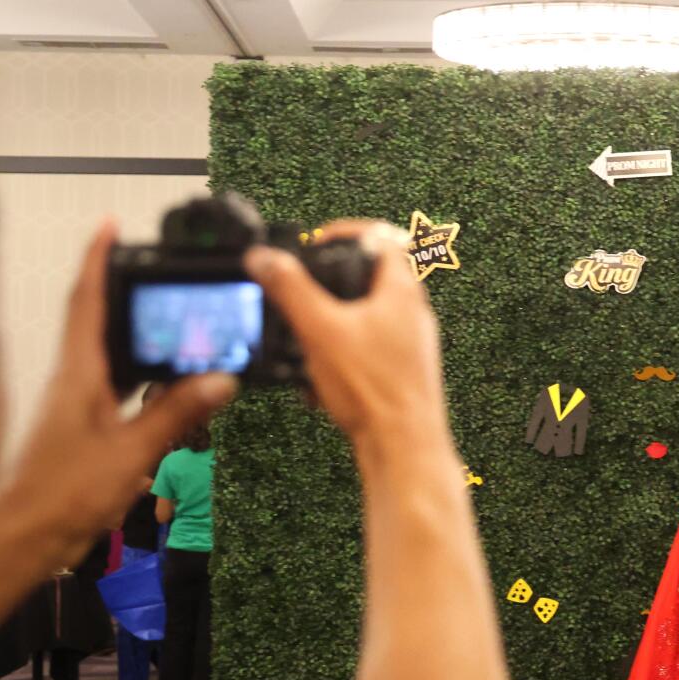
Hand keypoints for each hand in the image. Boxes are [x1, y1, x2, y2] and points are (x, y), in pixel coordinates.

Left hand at [0, 223, 235, 570]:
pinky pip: (118, 389)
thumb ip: (175, 414)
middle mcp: (74, 381)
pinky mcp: (85, 429)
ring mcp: (77, 405)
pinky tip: (168, 388)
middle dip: (126, 292)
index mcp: (79, 375)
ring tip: (178, 325)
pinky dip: (145, 379)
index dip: (98, 260)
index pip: (88, 302)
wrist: (25, 538)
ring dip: (140, 338)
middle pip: (99, 321)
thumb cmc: (63, 495)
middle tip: (159, 273)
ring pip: (111, 356)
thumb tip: (219, 379)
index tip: (111, 227)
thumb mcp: (131, 452)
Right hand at [245, 221, 447, 452]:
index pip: (381, 236)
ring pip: (363, 320)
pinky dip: (338, 359)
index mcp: (402, 291)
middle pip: (369, 279)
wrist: (403, 448)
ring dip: (328, 329)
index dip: (345, 231)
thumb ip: (291, 289)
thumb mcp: (319, 329)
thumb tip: (265, 257)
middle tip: (300, 298)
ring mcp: (410, 344)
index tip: (315, 242)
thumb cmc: (374, 389)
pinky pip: (365, 352)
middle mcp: (413, 313)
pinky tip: (317, 385)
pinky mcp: (402, 372)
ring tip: (305, 348)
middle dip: (327, 289)